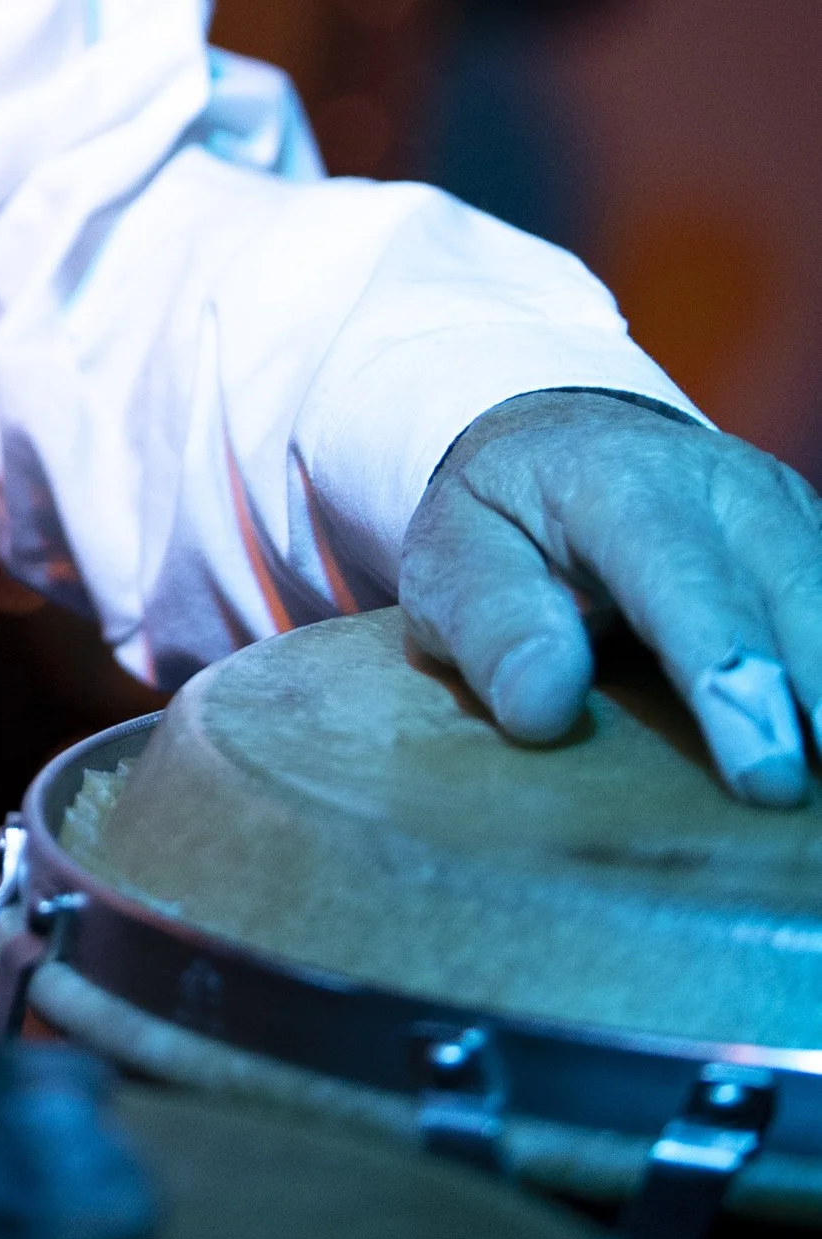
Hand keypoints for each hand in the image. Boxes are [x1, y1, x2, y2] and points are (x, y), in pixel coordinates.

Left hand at [401, 387, 821, 802]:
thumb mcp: (452, 557)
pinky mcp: (814, 543)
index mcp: (619, 481)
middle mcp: (722, 485)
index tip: (763, 773)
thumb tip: (544, 707)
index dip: (729, 674)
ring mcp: (783, 511)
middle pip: (795, 589)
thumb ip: (490, 625)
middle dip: (817, 690)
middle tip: (807, 795)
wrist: (562, 443)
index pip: (685, 579)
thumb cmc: (501, 519)